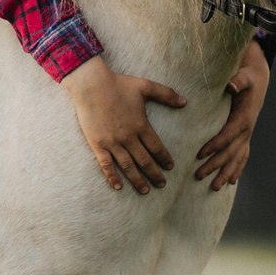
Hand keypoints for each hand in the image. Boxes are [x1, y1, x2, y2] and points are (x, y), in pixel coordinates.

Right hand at [63, 56, 187, 193]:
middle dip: (155, 174)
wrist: (90, 84)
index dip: (164, 159)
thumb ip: (166, 94)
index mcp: (141, 125)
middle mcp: (129, 137)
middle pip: (145, 161)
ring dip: (138, 180)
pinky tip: (119, 187)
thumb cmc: (118, 84)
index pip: (157, 148)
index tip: (170, 167)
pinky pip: (106, 165)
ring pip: (128, 167)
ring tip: (146, 190)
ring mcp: (112, 143)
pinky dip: (113, 177)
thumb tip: (185, 102)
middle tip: (162, 184)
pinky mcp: (98, 144)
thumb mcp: (145, 86)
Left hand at [194, 39, 272, 190]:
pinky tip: (231, 181)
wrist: (259, 78)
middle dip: (215, 165)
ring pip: (237, 158)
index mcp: (244, 118)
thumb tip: (231, 86)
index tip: (200, 153)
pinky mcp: (245, 135)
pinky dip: (237, 169)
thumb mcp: (244, 76)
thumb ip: (238, 81)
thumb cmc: (248, 77)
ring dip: (225, 173)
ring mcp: (247, 134)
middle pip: (230, 152)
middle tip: (198, 175)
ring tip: (213, 187)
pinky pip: (242, 156)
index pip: (228, 135)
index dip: (215, 145)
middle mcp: (247, 130)